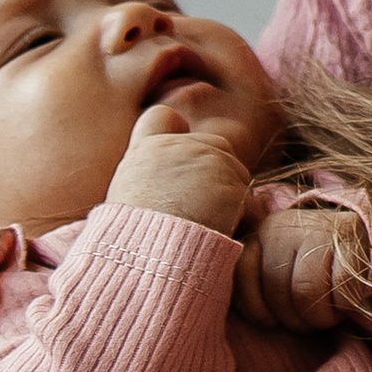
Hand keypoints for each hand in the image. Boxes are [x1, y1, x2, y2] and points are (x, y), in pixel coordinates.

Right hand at [108, 97, 256, 237]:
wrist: (149, 254)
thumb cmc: (133, 239)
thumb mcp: (126, 199)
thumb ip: (149, 180)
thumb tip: (159, 189)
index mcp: (146, 150)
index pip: (161, 118)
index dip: (174, 131)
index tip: (180, 156)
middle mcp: (179, 146)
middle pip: (213, 146)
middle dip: (214, 173)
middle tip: (199, 208)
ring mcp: (209, 160)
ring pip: (235, 171)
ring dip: (229, 195)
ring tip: (205, 224)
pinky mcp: (232, 181)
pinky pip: (246, 197)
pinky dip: (239, 214)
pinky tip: (219, 231)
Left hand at [232, 204, 358, 331]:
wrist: (370, 241)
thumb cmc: (319, 271)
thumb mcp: (280, 274)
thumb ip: (258, 286)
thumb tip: (238, 316)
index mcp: (260, 235)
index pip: (242, 279)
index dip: (261, 311)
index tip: (277, 319)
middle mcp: (281, 227)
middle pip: (277, 295)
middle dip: (296, 321)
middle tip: (312, 319)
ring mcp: (316, 229)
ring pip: (306, 294)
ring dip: (322, 317)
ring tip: (331, 313)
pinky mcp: (350, 238)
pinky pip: (341, 289)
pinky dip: (347, 305)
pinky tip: (350, 301)